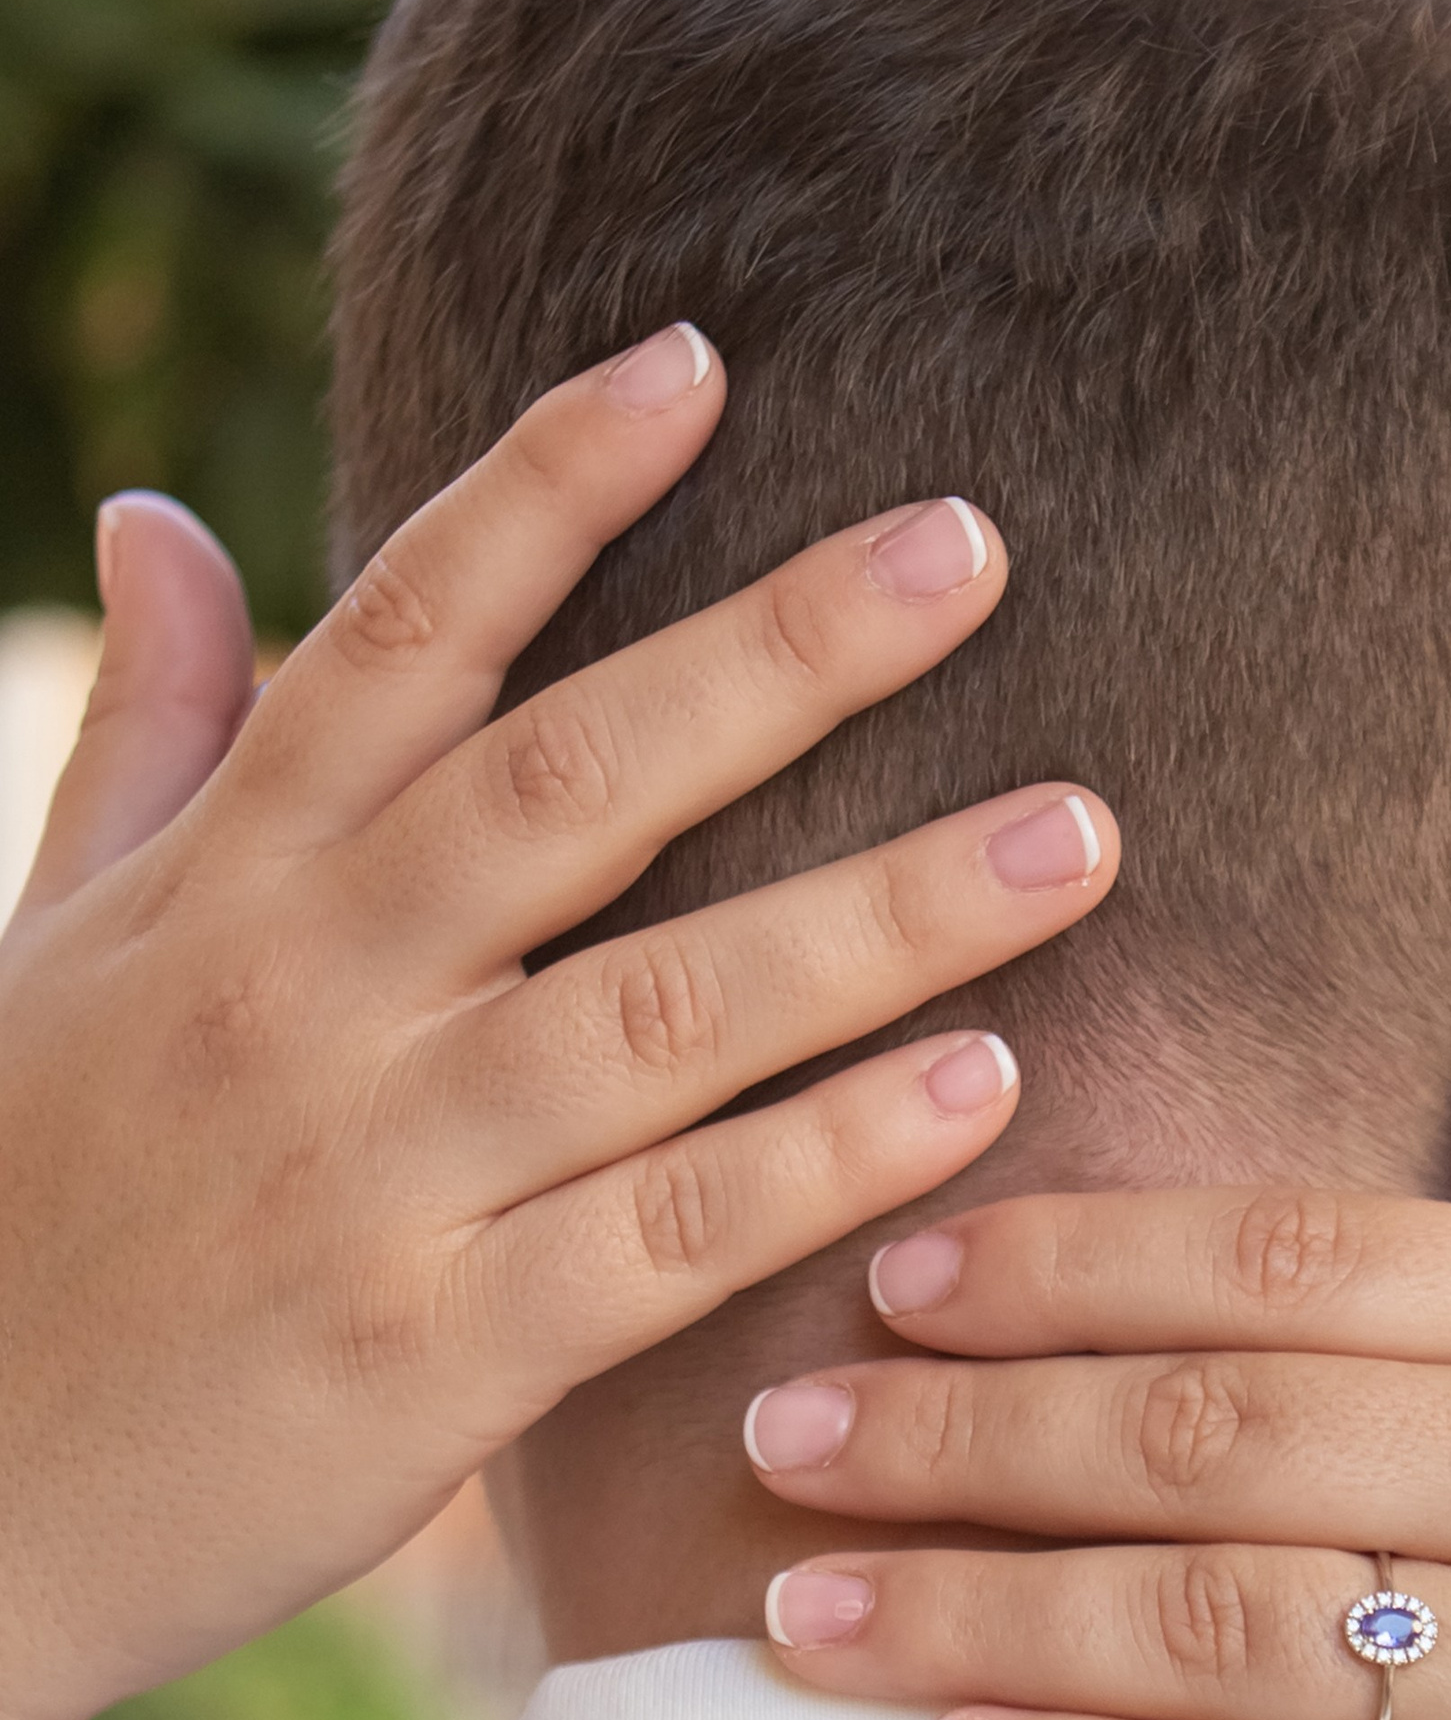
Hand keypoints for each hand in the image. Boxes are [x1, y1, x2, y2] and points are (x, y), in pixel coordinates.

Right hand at [0, 326, 1115, 1719]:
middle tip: (975, 547)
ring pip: (661, 1008)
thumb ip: (152, 738)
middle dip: (781, 654)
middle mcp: (303, 995)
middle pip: (571, 782)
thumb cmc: (23, 1207)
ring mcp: (371, 1177)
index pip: (399, 638)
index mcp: (224, 882)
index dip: (544, 488)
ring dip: (882, 913)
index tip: (698, 360)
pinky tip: (984, 1089)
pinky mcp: (431, 1360)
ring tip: (1076, 832)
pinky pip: (667, 1236)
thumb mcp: (52, 949)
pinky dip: (827, 1161)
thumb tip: (159, 513)